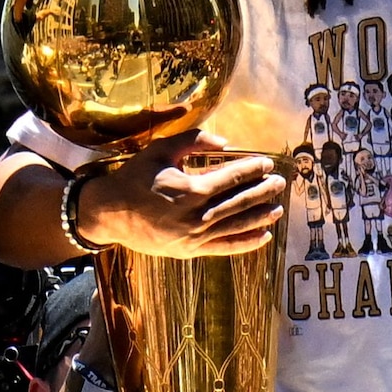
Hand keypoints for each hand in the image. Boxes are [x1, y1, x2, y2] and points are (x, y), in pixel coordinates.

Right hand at [72, 140, 287, 255]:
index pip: (232, 178)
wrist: (110, 213)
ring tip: (278, 209)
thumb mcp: (160, 150)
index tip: (267, 164)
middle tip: (280, 183)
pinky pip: (225, 248)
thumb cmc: (135, 178)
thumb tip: (225, 141)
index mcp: (190, 189)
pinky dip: (247, 243)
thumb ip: (192, 141)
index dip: (253, 170)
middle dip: (263, 191)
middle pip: (240, 202)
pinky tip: (263, 236)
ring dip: (261, 216)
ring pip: (237, 226)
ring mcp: (194, 236)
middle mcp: (196, 216)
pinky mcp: (190, 251)